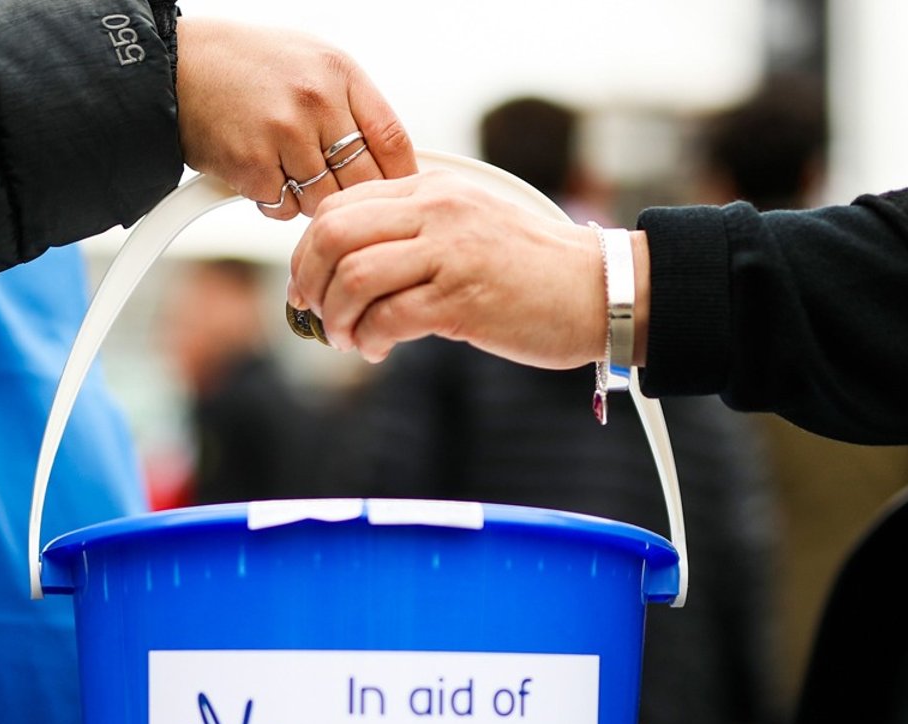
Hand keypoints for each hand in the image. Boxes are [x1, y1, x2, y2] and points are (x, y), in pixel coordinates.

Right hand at [175, 19, 414, 218]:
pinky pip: (283, 209)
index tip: (398, 197)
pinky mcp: (252, 165)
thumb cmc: (248, 66)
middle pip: (363, 180)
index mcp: (339, 73)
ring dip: (311, 199)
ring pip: (323, 200)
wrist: (177, 65)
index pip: (392, 140)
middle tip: (337, 193)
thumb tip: (390, 162)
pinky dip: (275, 202)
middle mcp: (316, 100)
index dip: (401, 178)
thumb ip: (351, 105)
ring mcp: (284, 134)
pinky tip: (259, 172)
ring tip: (287, 169)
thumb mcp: (311, 64)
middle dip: (354, 197)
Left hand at [289, 172, 612, 365]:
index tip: (309, 283)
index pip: (340, 204)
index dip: (309, 250)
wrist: (599, 289)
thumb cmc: (533, 268)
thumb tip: (350, 265)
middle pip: (333, 234)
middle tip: (314, 313)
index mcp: (432, 189)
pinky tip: (378, 349)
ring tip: (348, 339)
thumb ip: (415, 232)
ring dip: (337, 318)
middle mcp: (436, 211)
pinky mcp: (462, 298)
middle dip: (309, 281)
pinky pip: (388, 317)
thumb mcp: (468, 226)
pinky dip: (370, 339)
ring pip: (353, 277)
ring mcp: (449, 253)